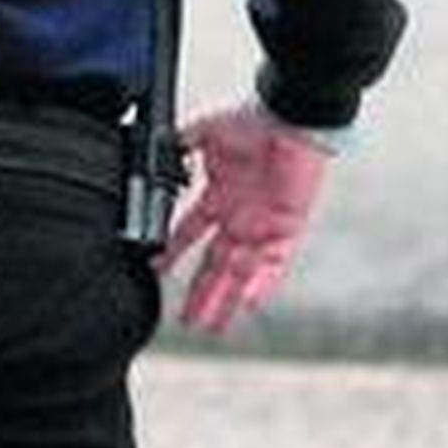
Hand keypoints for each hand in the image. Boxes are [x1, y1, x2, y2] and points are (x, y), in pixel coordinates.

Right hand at [160, 103, 329, 333]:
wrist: (290, 121)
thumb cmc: (256, 122)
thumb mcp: (208, 131)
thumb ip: (185, 143)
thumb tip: (165, 146)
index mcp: (218, 198)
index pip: (190, 234)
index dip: (174, 255)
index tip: (157, 272)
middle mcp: (239, 218)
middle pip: (215, 266)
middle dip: (200, 294)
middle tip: (187, 320)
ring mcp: (262, 226)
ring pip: (240, 273)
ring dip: (225, 299)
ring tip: (211, 325)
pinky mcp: (286, 229)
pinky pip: (274, 265)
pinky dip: (263, 284)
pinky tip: (250, 304)